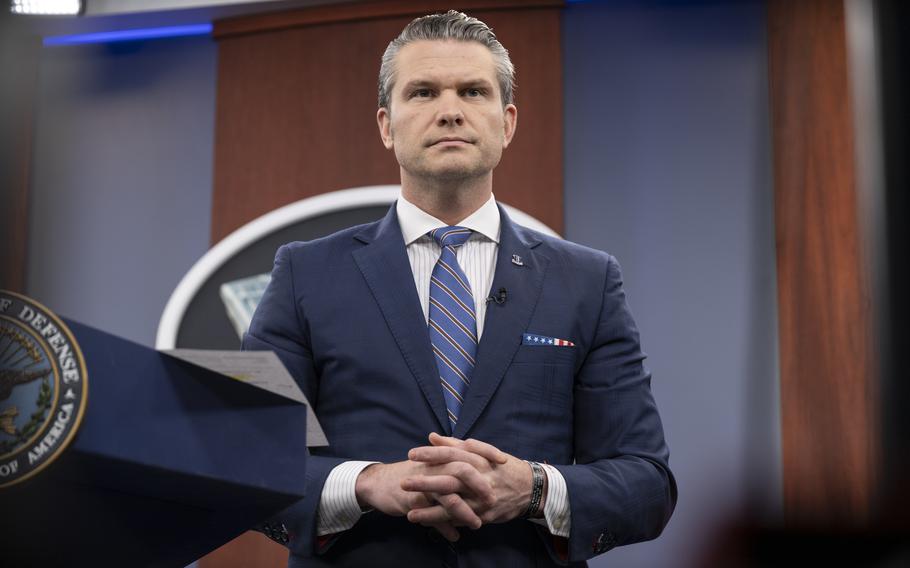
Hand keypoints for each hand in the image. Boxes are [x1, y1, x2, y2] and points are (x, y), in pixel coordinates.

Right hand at [354, 457, 484, 540]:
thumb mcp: (431, 466)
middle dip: (479, 486)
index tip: (504, 461)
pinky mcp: (412, 501)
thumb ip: (451, 464)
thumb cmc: (409, 474)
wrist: (378, 483)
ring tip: (478, 525)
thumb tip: (475, 470)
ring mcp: (423, 484)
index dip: (486, 453)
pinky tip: (455, 537)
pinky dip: (445, 528)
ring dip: (465, 513)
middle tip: (493, 500)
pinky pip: (432, 516)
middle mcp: (433, 467)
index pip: (467, 450)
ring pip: (448, 497)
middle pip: (461, 471)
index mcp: (440, 457)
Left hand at [403, 433, 541, 525]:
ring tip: (410, 513)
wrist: (531, 488)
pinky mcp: (484, 515)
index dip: (432, 454)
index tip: (411, 454)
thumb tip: (431, 437)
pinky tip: (427, 524)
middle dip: (426, 482)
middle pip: (450, 479)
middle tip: (404, 482)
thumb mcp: (483, 451)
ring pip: (455, 504)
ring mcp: (482, 499)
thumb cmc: (502, 467)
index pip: (453, 454)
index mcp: (479, 459)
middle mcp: (480, 478)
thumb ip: (456, 444)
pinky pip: (462, 520)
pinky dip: (445, 522)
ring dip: (431, 510)